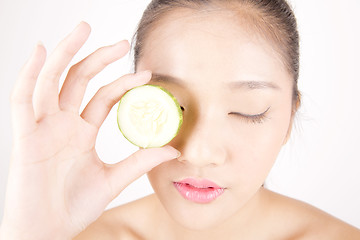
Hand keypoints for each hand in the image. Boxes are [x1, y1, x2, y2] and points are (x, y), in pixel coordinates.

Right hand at [0, 22, 178, 239]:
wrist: (46, 231)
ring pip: (52, 80)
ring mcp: (42, 127)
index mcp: (82, 133)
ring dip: (66, 53)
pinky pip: (22, 99)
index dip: (123, 83)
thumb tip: (173, 150)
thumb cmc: (73, 206)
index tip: (145, 73)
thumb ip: (139, 163)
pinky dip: (28, 73)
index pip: (104, 98)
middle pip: (78, 80)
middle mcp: (62, 124)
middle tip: (122, 43)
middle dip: (98, 57)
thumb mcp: (112, 180)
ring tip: (84, 28)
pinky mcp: (24, 136)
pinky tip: (38, 50)